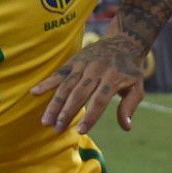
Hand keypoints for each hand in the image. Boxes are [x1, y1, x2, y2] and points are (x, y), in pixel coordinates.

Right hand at [32, 36, 148, 133]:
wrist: (123, 41)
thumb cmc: (130, 70)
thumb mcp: (137, 87)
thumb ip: (129, 107)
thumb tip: (126, 127)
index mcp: (113, 78)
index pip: (100, 100)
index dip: (90, 116)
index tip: (80, 131)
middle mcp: (96, 71)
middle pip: (79, 94)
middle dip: (67, 113)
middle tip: (57, 129)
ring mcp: (83, 65)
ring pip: (66, 86)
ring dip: (54, 104)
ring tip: (46, 121)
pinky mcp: (74, 61)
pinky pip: (59, 73)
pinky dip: (46, 82)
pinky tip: (34, 92)